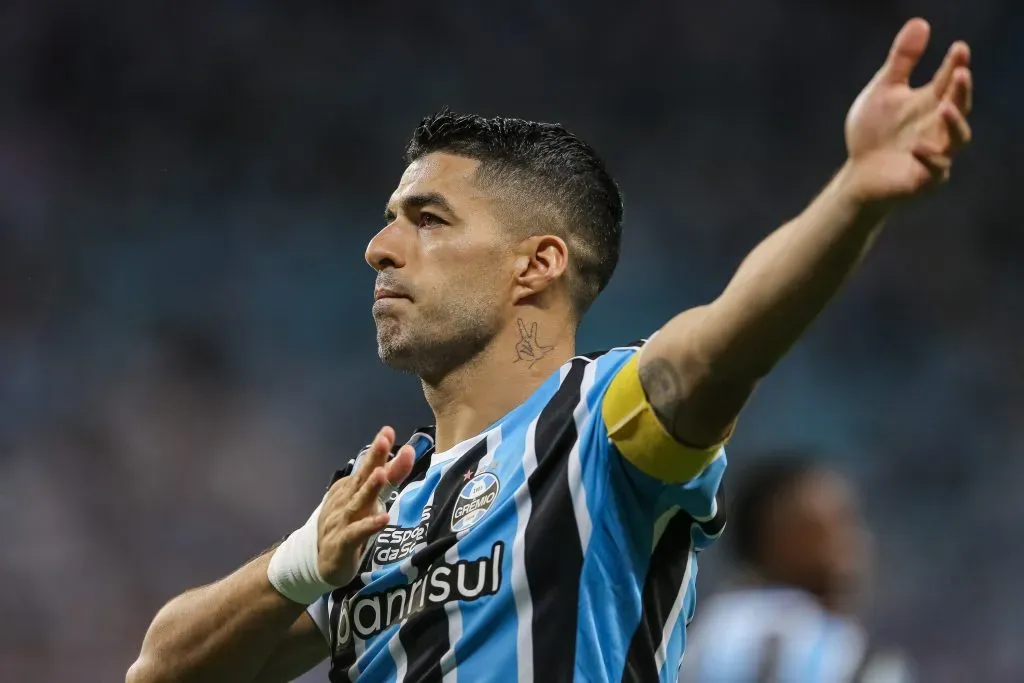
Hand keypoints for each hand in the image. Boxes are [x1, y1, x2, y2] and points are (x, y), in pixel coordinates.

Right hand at [316, 426, 414, 586]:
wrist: (320, 563)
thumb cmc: (350, 527)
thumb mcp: (371, 500)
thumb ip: (391, 477)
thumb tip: (408, 452)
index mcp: (351, 488)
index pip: (367, 466)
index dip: (378, 450)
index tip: (388, 431)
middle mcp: (345, 500)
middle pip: (361, 478)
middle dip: (372, 459)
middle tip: (383, 440)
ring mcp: (341, 521)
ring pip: (357, 503)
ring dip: (369, 489)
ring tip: (381, 474)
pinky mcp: (341, 543)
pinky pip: (356, 533)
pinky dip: (369, 525)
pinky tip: (384, 519)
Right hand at [513, 319, 553, 366]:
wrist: (526, 360)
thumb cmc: (535, 355)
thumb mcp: (542, 352)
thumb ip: (546, 349)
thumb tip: (553, 347)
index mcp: (531, 340)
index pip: (533, 333)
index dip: (534, 328)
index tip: (535, 323)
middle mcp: (525, 340)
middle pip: (523, 331)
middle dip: (520, 325)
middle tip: (519, 319)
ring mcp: (521, 343)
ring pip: (526, 346)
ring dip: (529, 351)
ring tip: (530, 354)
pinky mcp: (518, 347)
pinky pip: (522, 349)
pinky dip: (525, 353)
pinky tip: (525, 354)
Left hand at [844, 18, 972, 203]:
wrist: (858, 174)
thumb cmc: (874, 133)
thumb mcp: (884, 91)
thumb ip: (901, 61)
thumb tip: (920, 23)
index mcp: (931, 103)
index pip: (949, 81)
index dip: (956, 65)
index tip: (958, 48)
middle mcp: (939, 126)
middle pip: (959, 106)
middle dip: (961, 91)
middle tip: (960, 73)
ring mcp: (936, 153)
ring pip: (957, 138)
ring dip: (955, 123)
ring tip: (946, 107)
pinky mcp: (925, 179)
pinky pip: (937, 171)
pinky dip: (931, 159)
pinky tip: (918, 148)